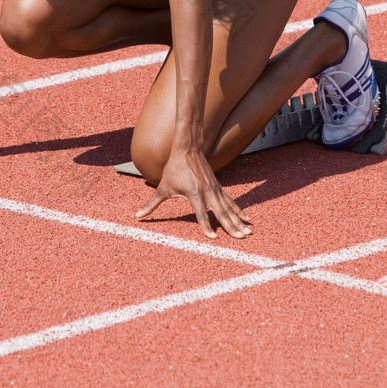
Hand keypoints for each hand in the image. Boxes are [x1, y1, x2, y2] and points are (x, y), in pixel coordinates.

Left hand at [135, 148, 251, 239]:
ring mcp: (215, 190)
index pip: (201, 214)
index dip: (206, 226)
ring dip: (239, 221)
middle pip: (221, 213)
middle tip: (242, 238)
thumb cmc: (174, 169)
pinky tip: (247, 219)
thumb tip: (137, 216)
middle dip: (232, 227)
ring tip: (249, 232)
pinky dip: (239, 211)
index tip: (213, 238)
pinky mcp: (219, 188)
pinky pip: (231, 202)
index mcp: (194, 193)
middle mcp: (208, 192)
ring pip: (229, 208)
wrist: (188, 149)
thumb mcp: (162, 188)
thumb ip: (152, 204)